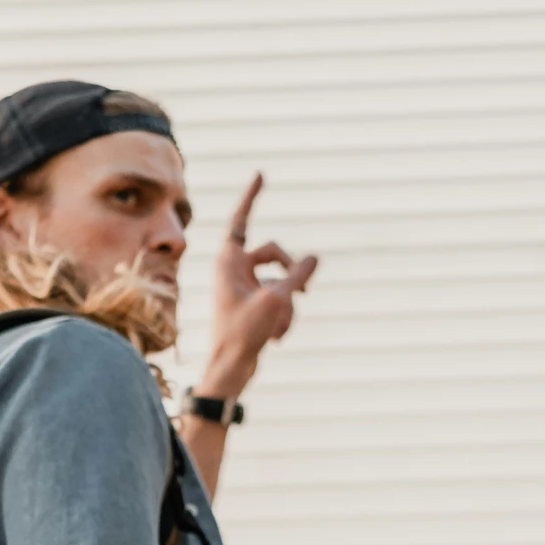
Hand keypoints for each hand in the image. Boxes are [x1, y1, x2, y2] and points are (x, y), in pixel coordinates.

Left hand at [200, 173, 317, 399]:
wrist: (229, 369)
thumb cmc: (243, 333)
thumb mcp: (277, 300)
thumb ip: (298, 276)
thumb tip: (316, 258)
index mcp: (229, 261)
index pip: (242, 219)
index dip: (251, 197)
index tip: (260, 175)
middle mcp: (235, 270)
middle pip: (276, 254)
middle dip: (292, 274)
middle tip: (305, 290)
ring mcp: (245, 287)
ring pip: (281, 281)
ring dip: (287, 305)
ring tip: (278, 330)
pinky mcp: (253, 304)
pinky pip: (279, 299)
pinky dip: (283, 316)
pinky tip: (276, 339)